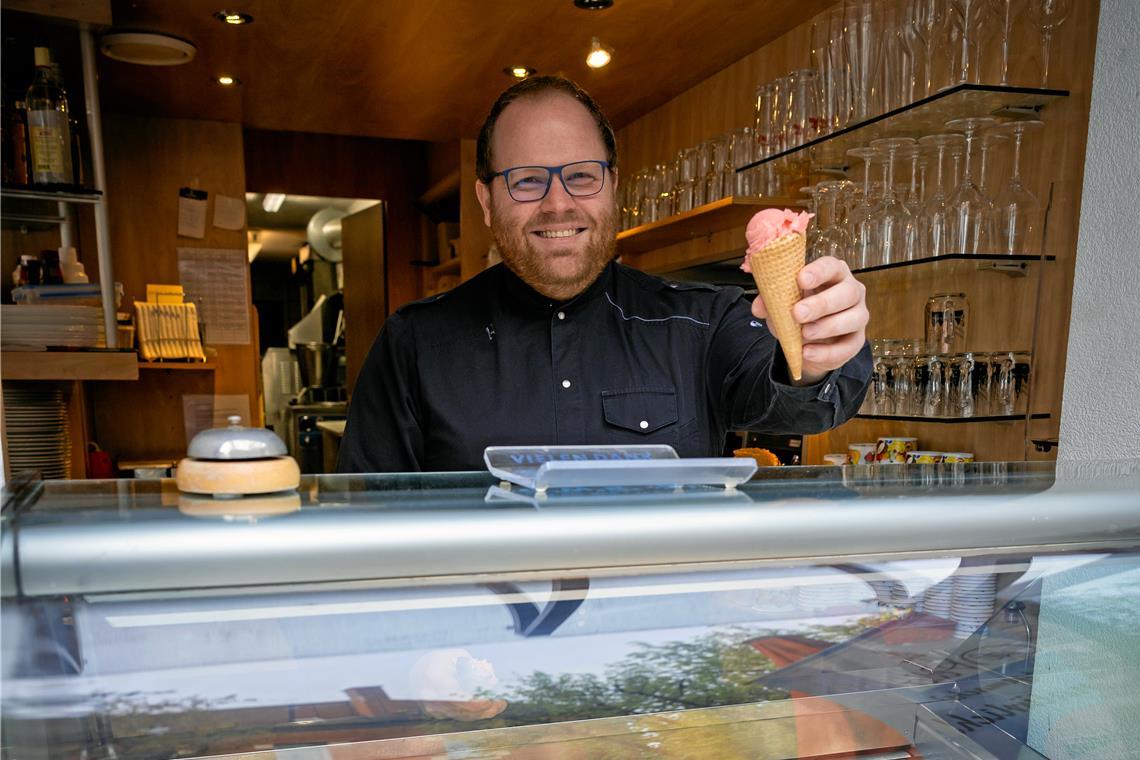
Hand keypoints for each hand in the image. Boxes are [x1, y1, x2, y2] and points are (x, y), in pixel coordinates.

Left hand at [751, 256, 867, 384]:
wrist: (807, 342)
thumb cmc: (799, 312)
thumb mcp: (782, 305)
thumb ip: (770, 302)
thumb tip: (758, 307)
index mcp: (833, 274)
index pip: (831, 266)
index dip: (818, 271)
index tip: (801, 279)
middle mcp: (852, 291)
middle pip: (847, 292)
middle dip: (822, 303)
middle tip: (798, 313)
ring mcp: (858, 315)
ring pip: (854, 318)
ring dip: (827, 327)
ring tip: (804, 334)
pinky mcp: (856, 340)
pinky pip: (849, 346)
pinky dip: (827, 352)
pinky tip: (808, 352)